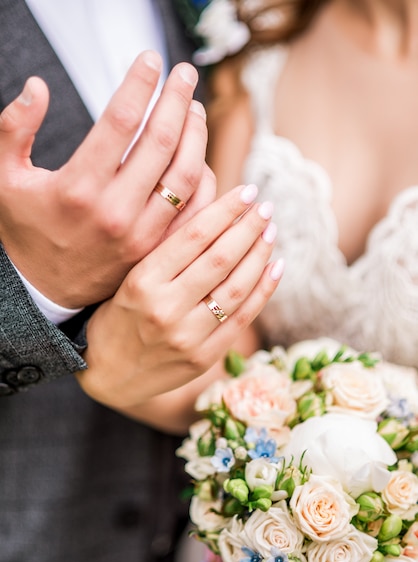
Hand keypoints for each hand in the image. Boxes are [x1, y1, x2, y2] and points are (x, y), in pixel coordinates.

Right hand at [0, 50, 209, 307]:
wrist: (47, 289)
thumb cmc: (28, 229)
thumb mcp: (5, 180)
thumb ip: (14, 130)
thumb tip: (36, 87)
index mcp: (78, 188)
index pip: (120, 121)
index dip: (139, 84)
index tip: (150, 60)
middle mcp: (115, 212)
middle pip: (161, 143)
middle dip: (177, 100)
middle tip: (184, 74)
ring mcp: (141, 235)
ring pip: (185, 176)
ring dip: (196, 136)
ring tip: (195, 109)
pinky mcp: (156, 250)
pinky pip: (194, 211)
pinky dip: (204, 180)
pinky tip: (199, 155)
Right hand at [75, 185, 283, 432]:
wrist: (106, 374)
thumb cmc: (117, 316)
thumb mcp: (129, 278)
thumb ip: (167, 252)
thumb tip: (216, 215)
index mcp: (142, 280)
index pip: (194, 236)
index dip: (226, 210)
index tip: (247, 192)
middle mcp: (165, 307)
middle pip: (221, 258)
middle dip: (249, 227)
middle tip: (266, 207)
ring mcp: (186, 336)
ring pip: (236, 287)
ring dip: (259, 255)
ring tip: (270, 232)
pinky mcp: (203, 358)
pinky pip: (242, 319)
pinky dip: (263, 291)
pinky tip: (275, 267)